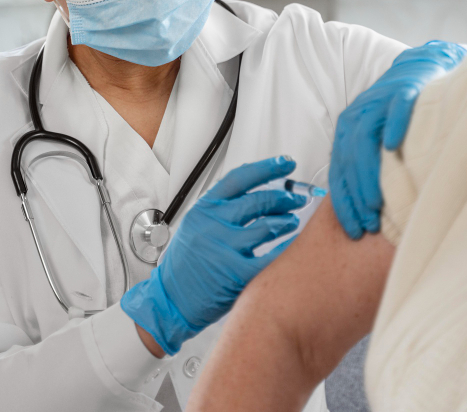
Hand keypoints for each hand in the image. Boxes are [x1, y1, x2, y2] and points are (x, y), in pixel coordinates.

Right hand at [121, 156, 306, 355]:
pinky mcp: (236, 274)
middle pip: (259, 200)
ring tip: (292, 221)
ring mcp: (224, 249)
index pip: (241, 178)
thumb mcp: (195, 226)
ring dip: (287, 221)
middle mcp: (213, 225)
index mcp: (203, 209)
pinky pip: (271, 257)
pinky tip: (294, 245)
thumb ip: (222, 209)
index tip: (286, 164)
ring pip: (268, 226)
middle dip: (285, 197)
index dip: (267, 168)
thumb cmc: (184, 266)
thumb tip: (259, 193)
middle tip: (297, 198)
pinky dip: (287, 248)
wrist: (169, 301)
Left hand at [330, 41, 466, 238]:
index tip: (353, 230)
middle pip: (349, 159)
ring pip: (365, 138)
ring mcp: (380, 102)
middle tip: (368, 224)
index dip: (344, 203)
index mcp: (346, 130)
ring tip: (377, 202)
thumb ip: (367, 168)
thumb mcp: (377, 141)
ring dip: (368, 172)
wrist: (420, 71)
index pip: (339, 172)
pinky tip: (392, 146)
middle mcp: (358, 115)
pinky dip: (393, 126)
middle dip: (356, 196)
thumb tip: (367, 213)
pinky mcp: (405, 91)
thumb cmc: (399, 116)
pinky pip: (396, 109)